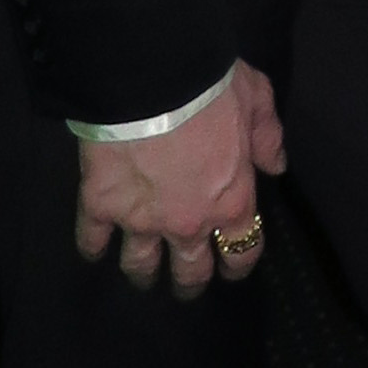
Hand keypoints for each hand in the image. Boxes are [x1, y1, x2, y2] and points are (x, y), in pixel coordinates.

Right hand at [75, 65, 285, 299]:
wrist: (152, 80)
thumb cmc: (212, 89)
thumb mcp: (258, 101)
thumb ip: (268, 138)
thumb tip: (275, 167)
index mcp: (231, 202)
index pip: (242, 250)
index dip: (238, 263)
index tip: (231, 268)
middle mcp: (187, 223)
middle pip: (190, 271)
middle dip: (190, 283)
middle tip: (185, 287)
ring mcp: (140, 220)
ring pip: (140, 264)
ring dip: (142, 273)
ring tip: (141, 277)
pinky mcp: (100, 206)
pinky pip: (91, 238)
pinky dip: (92, 246)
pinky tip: (93, 250)